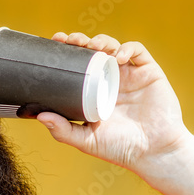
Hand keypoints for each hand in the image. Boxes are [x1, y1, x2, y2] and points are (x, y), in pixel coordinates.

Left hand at [37, 32, 192, 172]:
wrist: (154, 153)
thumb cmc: (120, 149)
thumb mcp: (86, 140)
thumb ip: (63, 130)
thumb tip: (39, 116)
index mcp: (94, 91)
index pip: (77, 65)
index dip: (65, 52)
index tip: (54, 43)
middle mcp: (110, 79)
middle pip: (92, 51)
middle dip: (80, 41)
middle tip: (69, 40)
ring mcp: (130, 75)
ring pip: (113, 46)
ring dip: (101, 41)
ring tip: (92, 46)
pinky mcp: (149, 72)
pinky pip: (137, 52)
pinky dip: (127, 48)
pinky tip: (118, 57)